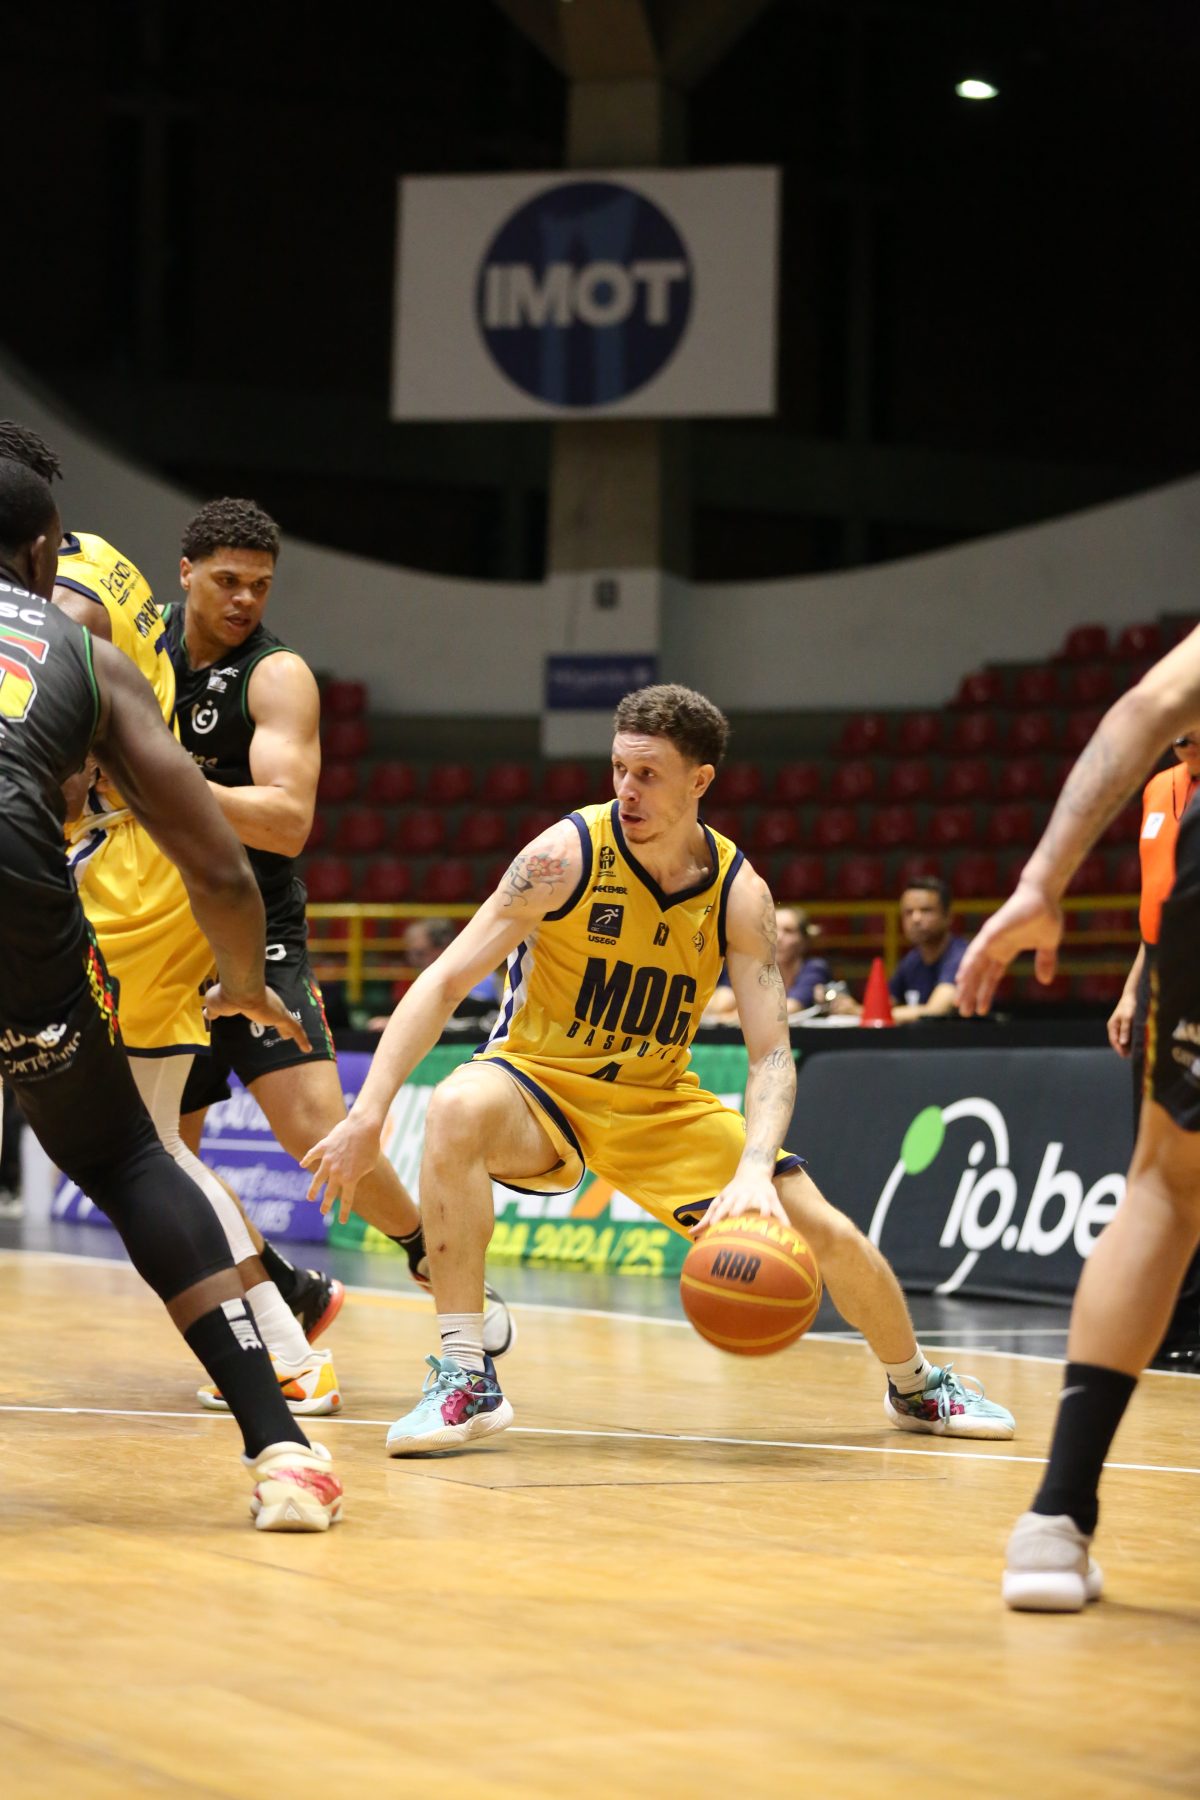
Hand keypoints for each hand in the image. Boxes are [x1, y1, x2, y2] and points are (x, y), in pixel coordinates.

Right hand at [202, 981, 311, 1052]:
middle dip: (282, 1024)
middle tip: (285, 1033)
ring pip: (289, 1022)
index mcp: (253, 1000)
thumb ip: (214, 1010)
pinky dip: (302, 1039)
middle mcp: (268, 1004)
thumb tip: (207, 1013)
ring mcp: (277, 1010)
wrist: (239, 989)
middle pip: (278, 1015)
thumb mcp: (216, 1005)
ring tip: (298, 1041)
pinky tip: (307, 1049)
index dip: (264, 1014)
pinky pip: (296, 1029)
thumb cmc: (226, 995)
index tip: (263, 1017)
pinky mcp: (282, 1017)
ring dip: (293, 1032)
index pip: (261, 1008)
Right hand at [300, 1112, 382, 1222]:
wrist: (363, 1127)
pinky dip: (306, 1159)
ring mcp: (328, 1160)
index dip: (343, 1212)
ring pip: (317, 1179)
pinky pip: (312, 1155)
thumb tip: (352, 1175)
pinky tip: (302, 1164)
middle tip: (322, 1212)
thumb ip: (359, 1173)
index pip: (346, 1200)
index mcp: (350, 1179)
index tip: (341, 1221)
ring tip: (310, 1197)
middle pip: (329, 1193)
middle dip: (326, 1204)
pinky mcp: (324, 1147)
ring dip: (313, 1189)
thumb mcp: (370, 1164)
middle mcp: (337, 1173)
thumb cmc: (371, 1146)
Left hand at [694, 1163, 789, 1234]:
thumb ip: (707, 1218)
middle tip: (735, 1218)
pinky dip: (783, 1219)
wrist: (754, 1171)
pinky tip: (787, 1229)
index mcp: (729, 1197)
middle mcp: (744, 1195)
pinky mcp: (772, 1199)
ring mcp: (759, 1196)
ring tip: (765, 1219)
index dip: (718, 1214)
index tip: (714, 1225)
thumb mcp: (719, 1201)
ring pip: (761, 1202)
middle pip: (740, 1201)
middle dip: (738, 1208)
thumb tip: (691, 1233)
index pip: (722, 1205)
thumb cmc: (733, 1193)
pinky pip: (779, 1210)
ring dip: (762, 1209)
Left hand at [957, 878, 1063, 1016]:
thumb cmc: (1045, 914)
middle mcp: (994, 946)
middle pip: (978, 974)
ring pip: (973, 965)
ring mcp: (991, 938)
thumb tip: (1045, 981)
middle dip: (970, 993)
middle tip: (963, 1012)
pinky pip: (977, 950)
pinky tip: (961, 978)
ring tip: (959, 1001)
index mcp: (1005, 950)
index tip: (980, 1010)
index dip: (984, 993)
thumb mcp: (1047, 945)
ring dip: (966, 984)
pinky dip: (968, 964)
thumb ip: (1045, 962)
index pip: (990, 976)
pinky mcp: (992, 931)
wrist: (1044, 895)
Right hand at [1107, 989, 1136, 1057]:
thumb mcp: (1128, 1018)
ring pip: (1123, 1039)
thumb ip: (1125, 1030)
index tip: (1125, 1056)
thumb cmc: (1129, 1006)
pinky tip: (1138, 1043)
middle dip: (1124, 1049)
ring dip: (1128, 1045)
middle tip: (1132, 1056)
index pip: (1114, 1041)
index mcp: (1112, 1026)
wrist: (1132, 995)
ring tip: (1136, 1052)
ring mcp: (1120, 1026)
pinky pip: (1128, 1035)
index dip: (1119, 1049)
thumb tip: (1123, 1043)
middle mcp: (1115, 1027)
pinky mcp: (1127, 1025)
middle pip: (1118, 1041)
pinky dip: (1132, 1040)